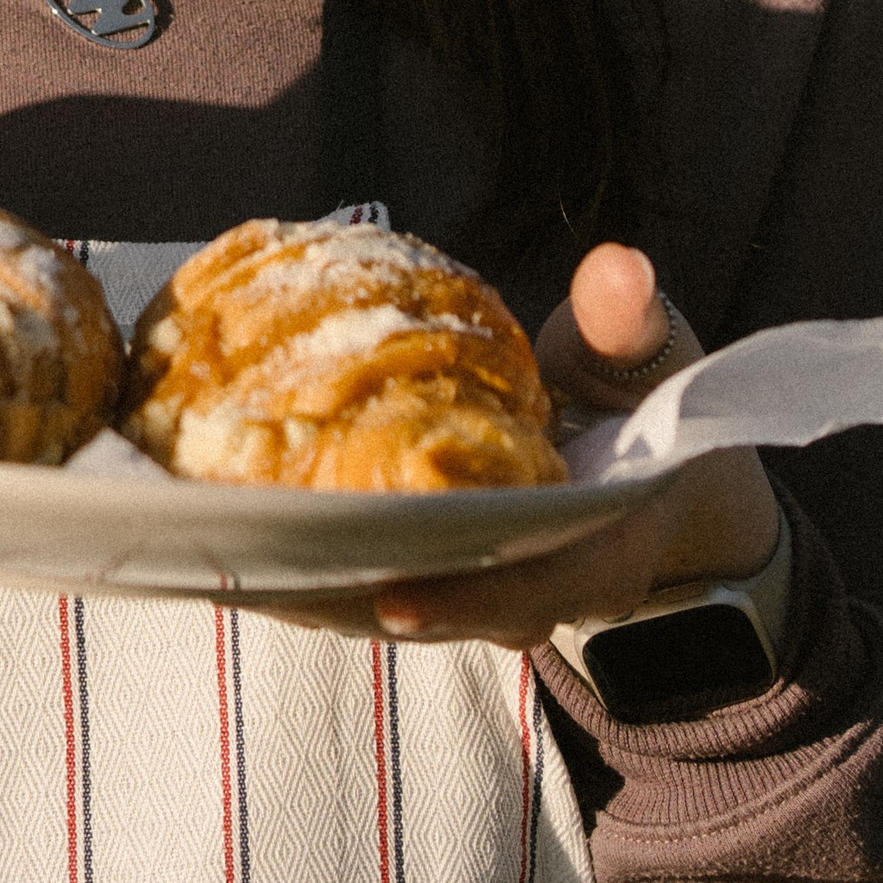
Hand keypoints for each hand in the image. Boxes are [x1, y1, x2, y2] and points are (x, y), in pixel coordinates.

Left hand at [252, 242, 780, 654]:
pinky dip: (317, 571)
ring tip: (229, 566)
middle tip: (264, 575)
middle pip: (444, 614)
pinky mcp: (446, 577)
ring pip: (397, 611)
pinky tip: (241, 544)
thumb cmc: (644, 395)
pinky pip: (376, 588)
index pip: (531, 589)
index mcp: (601, 547)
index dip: (463, 599)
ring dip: (317, 595)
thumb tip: (620, 268)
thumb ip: (627, 321)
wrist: (654, 456)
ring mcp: (489, 593)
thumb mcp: (646, 354)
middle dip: (354, 601)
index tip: (392, 596)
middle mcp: (540, 589)